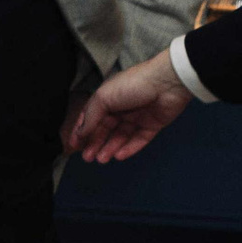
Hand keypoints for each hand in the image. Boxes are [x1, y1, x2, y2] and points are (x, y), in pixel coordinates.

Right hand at [64, 48, 193, 162]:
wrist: (167, 82)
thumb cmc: (132, 85)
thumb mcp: (103, 98)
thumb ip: (91, 117)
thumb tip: (80, 133)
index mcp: (108, 98)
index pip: (91, 117)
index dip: (82, 131)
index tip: (74, 145)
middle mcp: (121, 108)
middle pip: (105, 129)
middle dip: (95, 143)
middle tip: (87, 158)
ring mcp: (138, 117)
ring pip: (121, 137)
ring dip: (110, 148)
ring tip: (102, 159)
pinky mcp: (153, 125)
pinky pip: (139, 139)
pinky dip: (129, 148)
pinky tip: (119, 156)